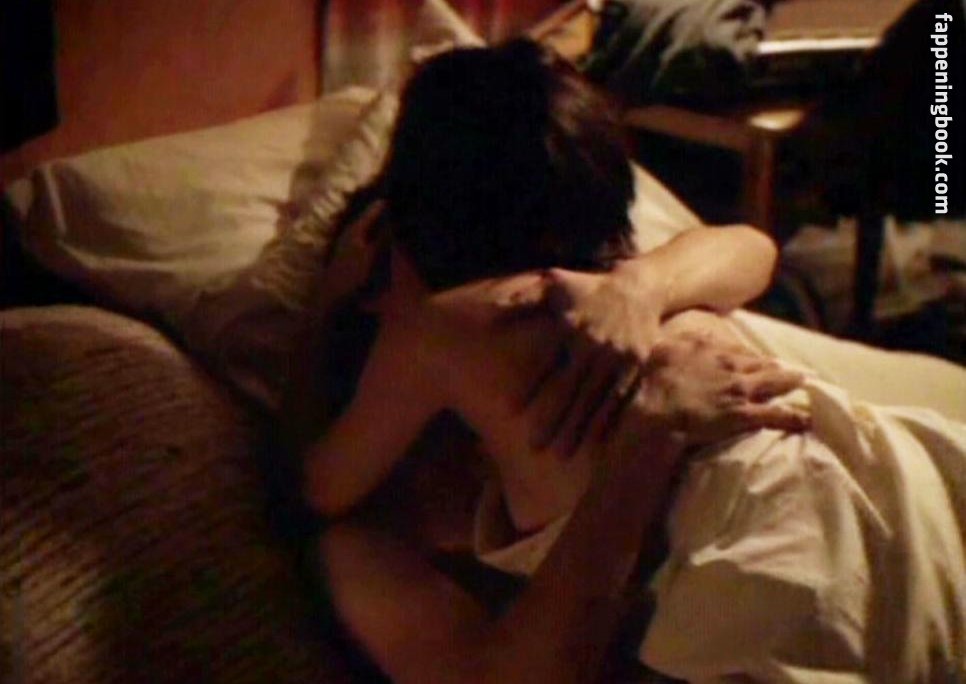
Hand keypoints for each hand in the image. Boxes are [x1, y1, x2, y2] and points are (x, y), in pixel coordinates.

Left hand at [496, 266, 663, 455]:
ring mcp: (615, 359)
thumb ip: (523, 300)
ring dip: (578, 430)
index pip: (546, 364)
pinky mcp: (633, 369)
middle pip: (570, 390)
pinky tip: (595, 445)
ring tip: (561, 455)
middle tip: (534, 447)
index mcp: (570, 327)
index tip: (511, 412)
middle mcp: (593, 346)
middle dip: (552, 420)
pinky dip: (607, 422)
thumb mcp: (555, 286)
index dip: (530, 389)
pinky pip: (619, 400)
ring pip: (594, 400)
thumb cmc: (586, 290)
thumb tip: (490, 311)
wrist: (638, 289)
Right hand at [623, 331, 808, 447]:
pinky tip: (807, 419)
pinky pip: (776, 415)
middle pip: (761, 364)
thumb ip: (673, 342)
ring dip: (790, 383)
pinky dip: (793, 417)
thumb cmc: (648, 382)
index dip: (749, 356)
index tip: (756, 360)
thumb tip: (676, 336)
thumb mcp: (658, 350)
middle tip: (792, 370)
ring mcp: (739, 390)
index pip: (736, 350)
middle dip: (777, 367)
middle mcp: (729, 366)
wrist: (650, 410)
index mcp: (708, 349)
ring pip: (774, 383)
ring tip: (803, 383)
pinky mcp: (743, 415)